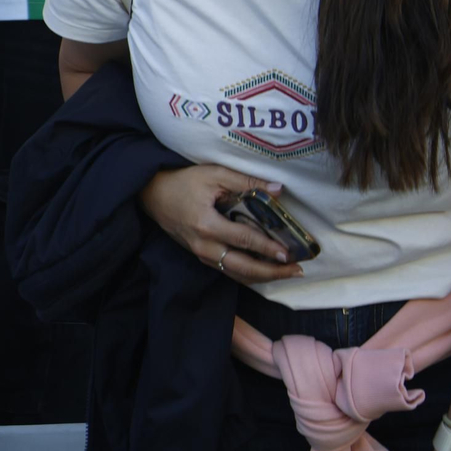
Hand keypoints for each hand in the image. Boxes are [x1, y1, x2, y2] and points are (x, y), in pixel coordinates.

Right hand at [138, 165, 303, 283]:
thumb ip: (245, 181)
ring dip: (263, 277)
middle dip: (272, 272)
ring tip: (287, 273)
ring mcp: (200, 254)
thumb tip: (278, 189)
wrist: (152, 194)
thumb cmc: (183, 181)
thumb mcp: (213, 174)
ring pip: (236, 274)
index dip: (268, 248)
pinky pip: (228, 271)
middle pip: (243, 267)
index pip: (244, 239)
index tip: (290, 254)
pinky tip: (264, 270)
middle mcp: (204, 246)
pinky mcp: (200, 256)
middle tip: (297, 270)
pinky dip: (248, 274)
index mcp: (207, 225)